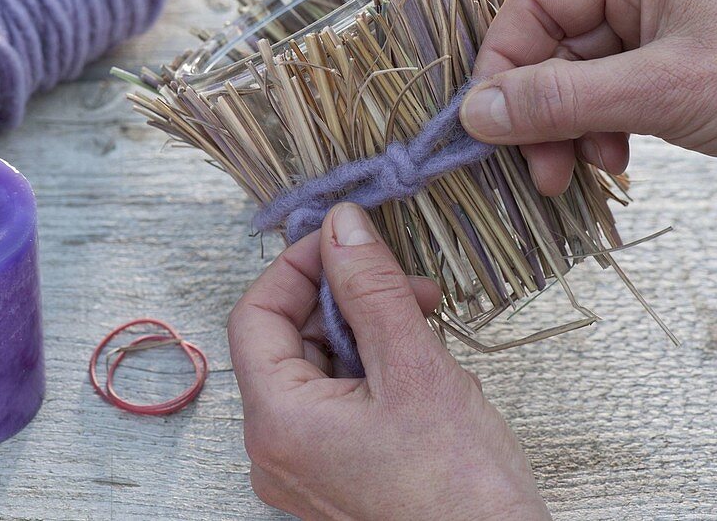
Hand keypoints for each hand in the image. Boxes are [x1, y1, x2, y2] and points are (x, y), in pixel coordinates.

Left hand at [227, 202, 549, 519]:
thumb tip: (342, 226)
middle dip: (346, 300)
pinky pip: (338, 400)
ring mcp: (304, 465)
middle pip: (288, 341)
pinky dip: (374, 369)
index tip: (344, 240)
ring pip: (318, 368)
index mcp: (278, 422)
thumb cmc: (460, 490)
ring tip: (425, 325)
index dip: (298, 268)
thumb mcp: (416, 368)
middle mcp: (277, 448)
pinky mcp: (334, 473)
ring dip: (367, 332)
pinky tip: (421, 366)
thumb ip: (372, 289)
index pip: (256, 316)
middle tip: (407, 285)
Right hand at [460, 0, 716, 193]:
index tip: (487, 125)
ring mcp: (653, 28)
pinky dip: (596, 134)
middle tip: (539, 168)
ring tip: (579, 172)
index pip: (534, 4)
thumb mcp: (658, 92)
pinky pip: (601, 100)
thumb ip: (560, 100)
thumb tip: (474, 114)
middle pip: (549, 48)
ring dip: (566, 130)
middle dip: (539, 112)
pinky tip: (615, 163)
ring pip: (571, 81)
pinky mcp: (664, 69)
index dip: (503, 65)